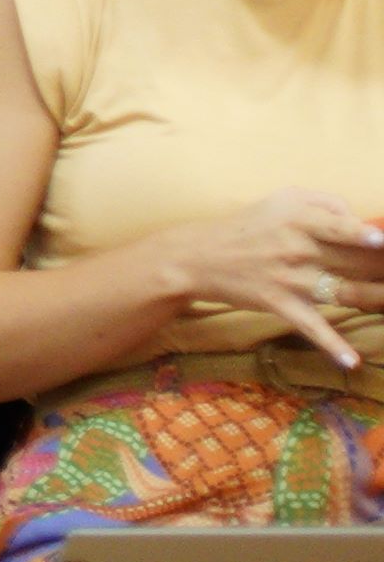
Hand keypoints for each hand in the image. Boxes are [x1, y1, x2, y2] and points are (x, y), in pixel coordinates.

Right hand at [153, 189, 383, 372]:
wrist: (197, 256)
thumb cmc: (248, 226)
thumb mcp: (282, 199)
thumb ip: (326, 203)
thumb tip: (362, 224)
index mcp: (299, 218)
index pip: (340, 227)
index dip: (365, 236)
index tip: (382, 242)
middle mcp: (297, 248)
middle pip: (355, 261)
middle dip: (382, 268)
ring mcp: (290, 279)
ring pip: (347, 292)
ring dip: (377, 298)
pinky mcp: (280, 304)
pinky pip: (311, 327)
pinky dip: (332, 345)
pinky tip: (352, 362)